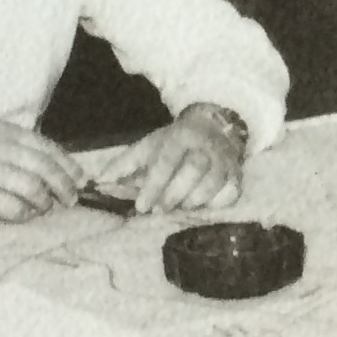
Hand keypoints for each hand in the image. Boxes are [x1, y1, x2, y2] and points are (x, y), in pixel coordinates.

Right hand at [0, 120, 81, 220]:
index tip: (80, 179)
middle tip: (71, 200)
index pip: (46, 147)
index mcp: (2, 130)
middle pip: (44, 168)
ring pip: (33, 188)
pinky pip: (13, 207)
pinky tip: (24, 214)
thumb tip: (60, 168)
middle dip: (64, 186)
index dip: (68, 165)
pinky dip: (25, 214)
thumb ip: (18, 147)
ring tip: (44, 207)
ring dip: (44, 202)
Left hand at [96, 111, 244, 214]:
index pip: (167, 160)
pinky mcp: (237, 173)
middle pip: (194, 169)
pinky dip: (218, 202)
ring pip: (214, 180)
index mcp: (180, 136)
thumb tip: (100, 181)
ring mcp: (224, 159)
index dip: (154, 185)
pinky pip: (232, 190)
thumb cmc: (175, 142)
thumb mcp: (149, 146)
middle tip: (160, 210)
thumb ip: (125, 163)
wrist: (213, 126)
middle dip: (175, 192)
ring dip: (196, 199)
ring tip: (181, 208)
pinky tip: (204, 207)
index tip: (143, 206)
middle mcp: (204, 145)